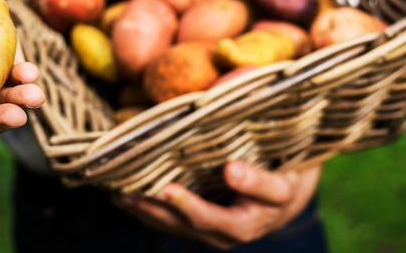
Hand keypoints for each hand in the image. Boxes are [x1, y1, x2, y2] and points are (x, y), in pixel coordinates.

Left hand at [112, 160, 321, 249]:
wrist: (287, 200)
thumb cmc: (287, 184)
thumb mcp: (283, 184)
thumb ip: (259, 182)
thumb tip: (231, 170)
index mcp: (246, 224)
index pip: (216, 220)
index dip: (190, 206)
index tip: (166, 189)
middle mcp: (224, 234)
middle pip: (184, 225)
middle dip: (155, 209)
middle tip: (129, 193)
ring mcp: (209, 232)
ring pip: (172, 225)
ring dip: (144, 211)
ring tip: (118, 194)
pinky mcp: (198, 225)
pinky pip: (170, 220)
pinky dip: (147, 209)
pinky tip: (124, 197)